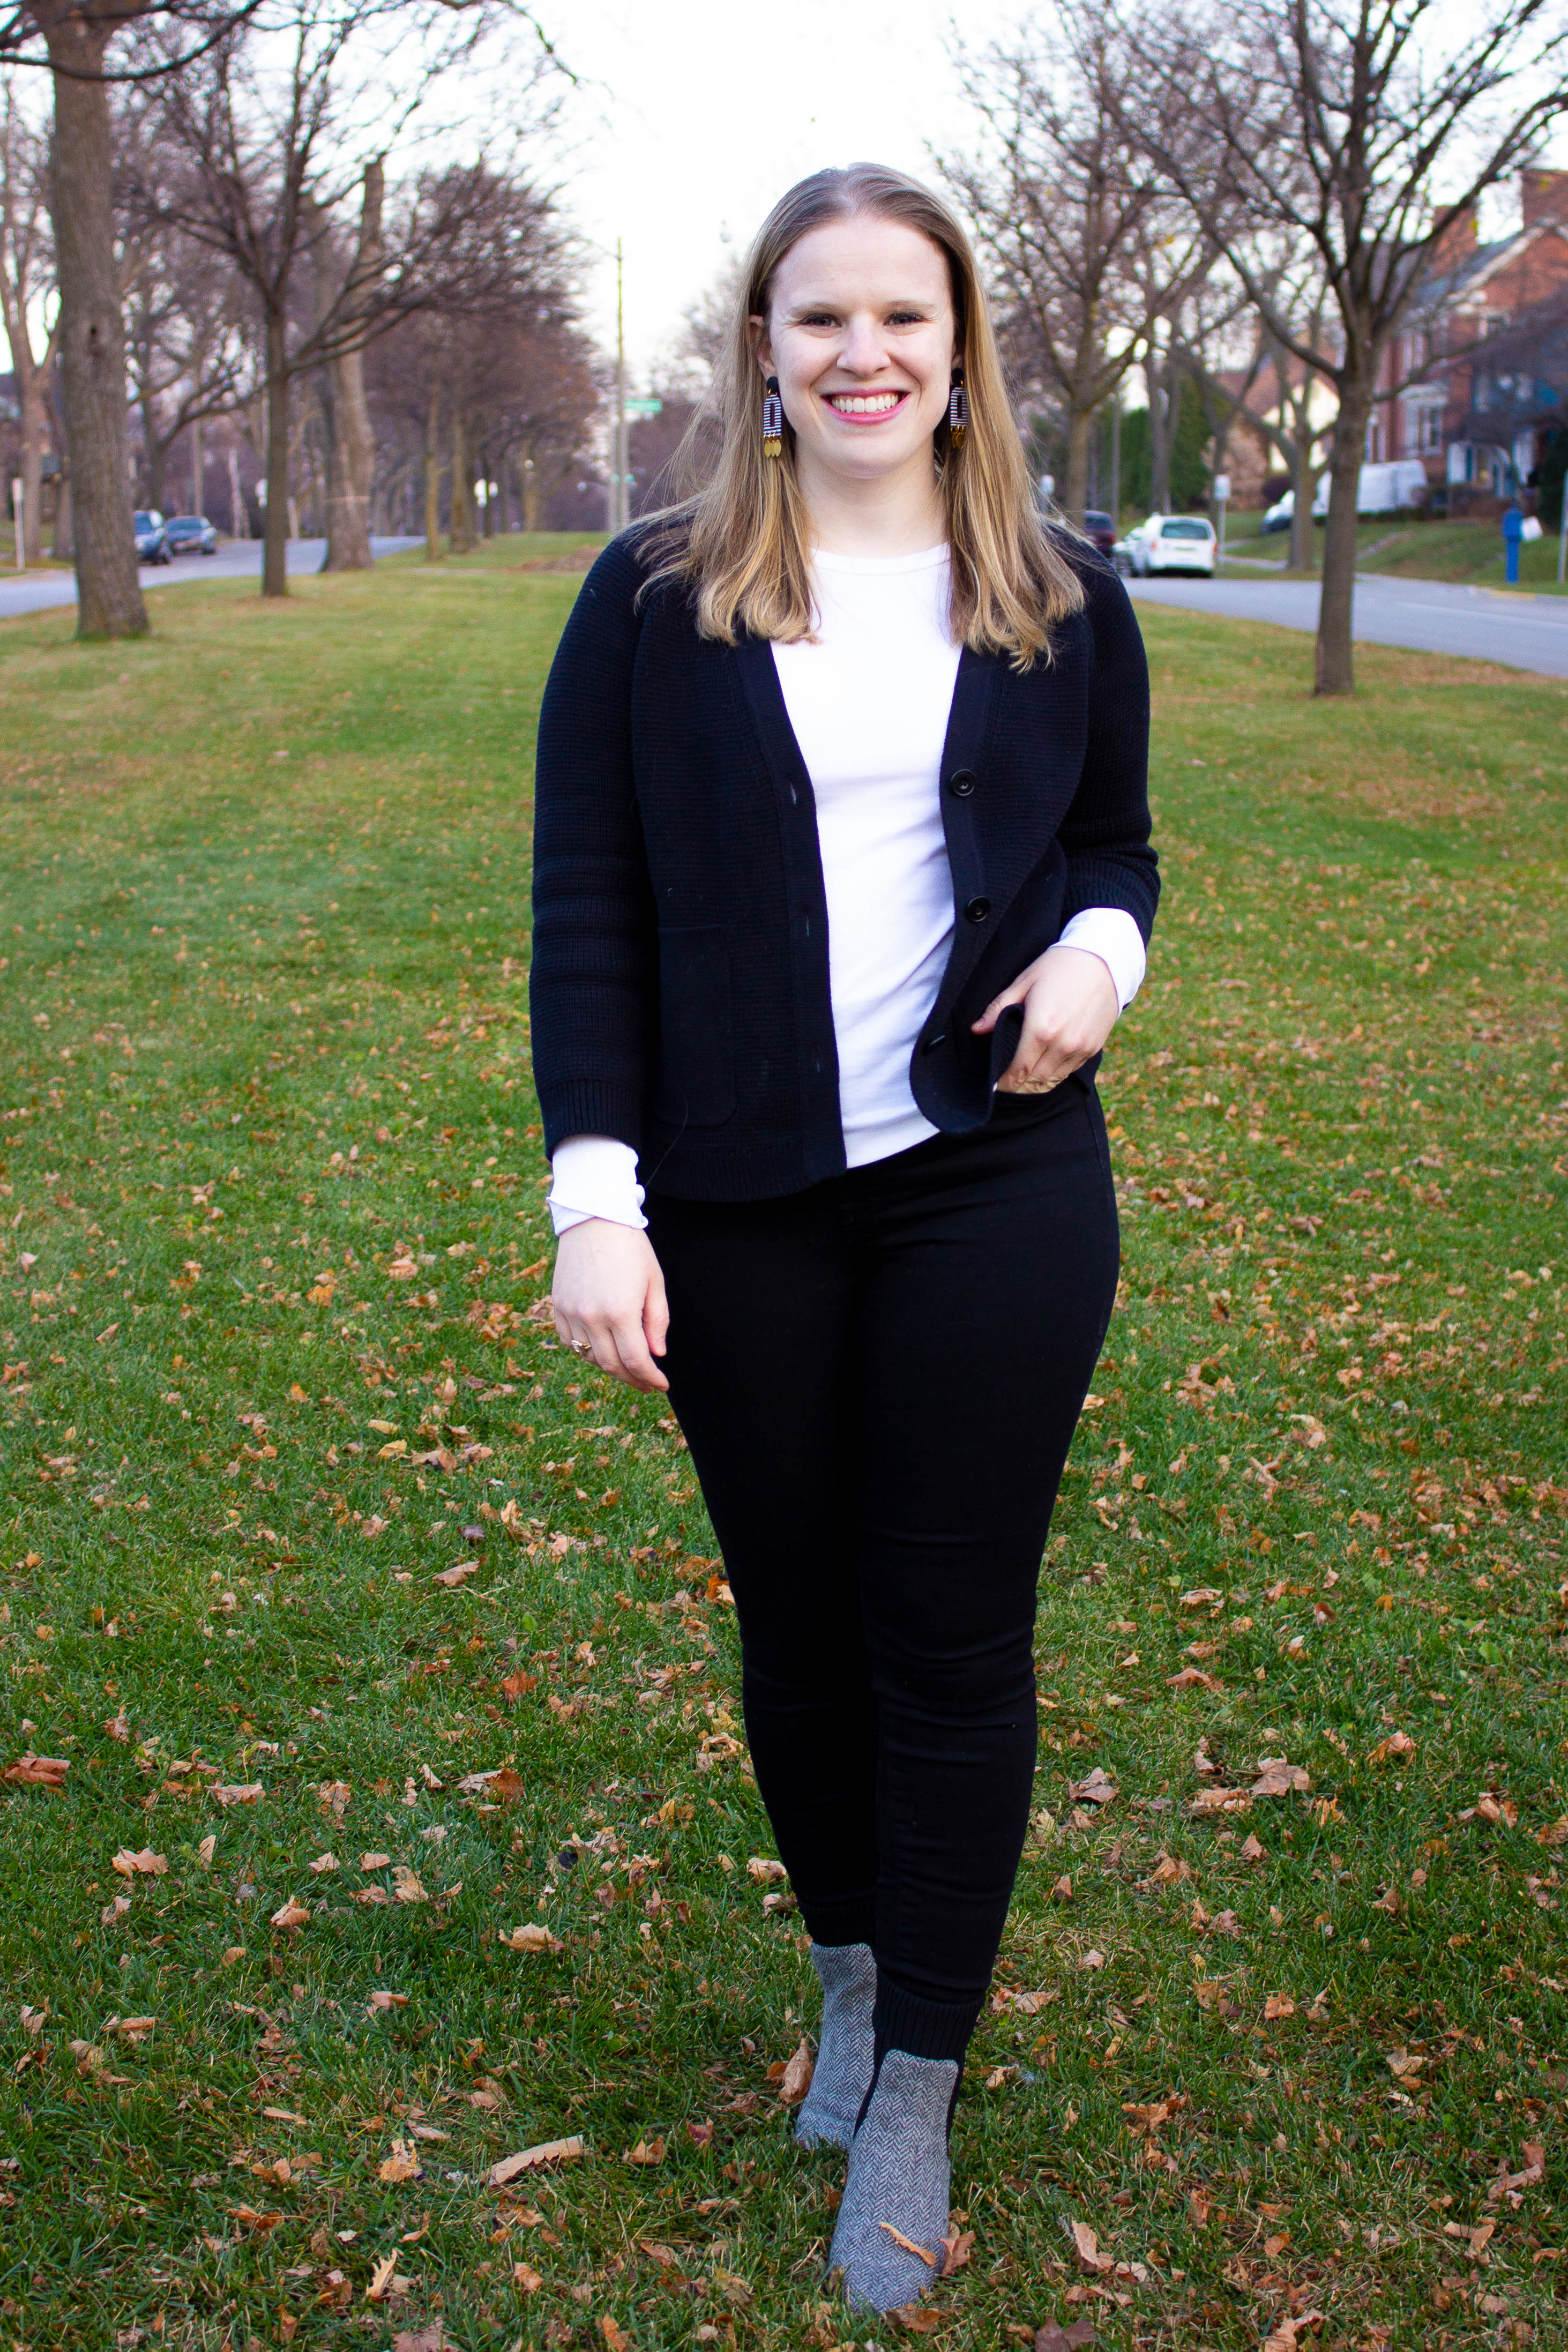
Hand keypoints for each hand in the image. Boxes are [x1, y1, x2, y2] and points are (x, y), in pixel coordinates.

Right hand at [552, 1221, 669, 1392]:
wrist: (594, 1218)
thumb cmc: (631, 1247)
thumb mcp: (655, 1282)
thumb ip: (657, 1321)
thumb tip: (657, 1354)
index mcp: (620, 1312)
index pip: (636, 1361)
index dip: (650, 1378)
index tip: (661, 1384)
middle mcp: (592, 1317)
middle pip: (612, 1365)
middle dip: (632, 1379)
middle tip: (647, 1382)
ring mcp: (571, 1313)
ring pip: (589, 1357)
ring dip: (610, 1367)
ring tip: (627, 1366)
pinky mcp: (559, 1305)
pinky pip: (569, 1341)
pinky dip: (586, 1350)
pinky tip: (601, 1348)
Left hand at [971, 943, 1118, 1092]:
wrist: (1103, 960)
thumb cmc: (1058, 967)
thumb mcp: (1024, 982)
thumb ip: (998, 1009)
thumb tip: (976, 1030)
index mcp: (1041, 1029)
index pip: (1018, 1070)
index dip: (1004, 1082)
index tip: (995, 1085)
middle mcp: (1063, 1044)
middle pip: (1035, 1081)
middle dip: (1018, 1087)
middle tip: (1006, 1085)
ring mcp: (1081, 1048)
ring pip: (1053, 1080)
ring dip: (1036, 1084)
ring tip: (1023, 1081)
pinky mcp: (1094, 1047)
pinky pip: (1070, 1070)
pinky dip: (1055, 1074)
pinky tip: (1045, 1068)